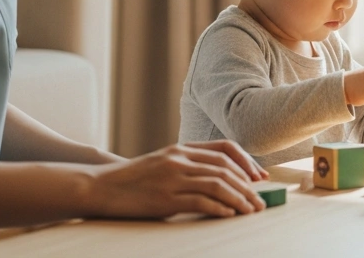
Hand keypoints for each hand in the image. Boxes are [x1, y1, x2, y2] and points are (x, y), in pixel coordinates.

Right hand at [85, 140, 268, 218]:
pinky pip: (201, 202)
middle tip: (261, 200)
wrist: (101, 186)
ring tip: (251, 210)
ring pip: (218, 185)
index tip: (260, 177)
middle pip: (225, 168)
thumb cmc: (135, 178)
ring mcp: (173, 178)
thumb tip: (223, 179)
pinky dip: (220, 208)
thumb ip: (189, 164)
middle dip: (248, 185)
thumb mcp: (164, 162)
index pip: (225, 149)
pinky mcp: (165, 199)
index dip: (247, 162)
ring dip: (239, 199)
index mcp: (182, 148)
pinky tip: (230, 215)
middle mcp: (180, 159)